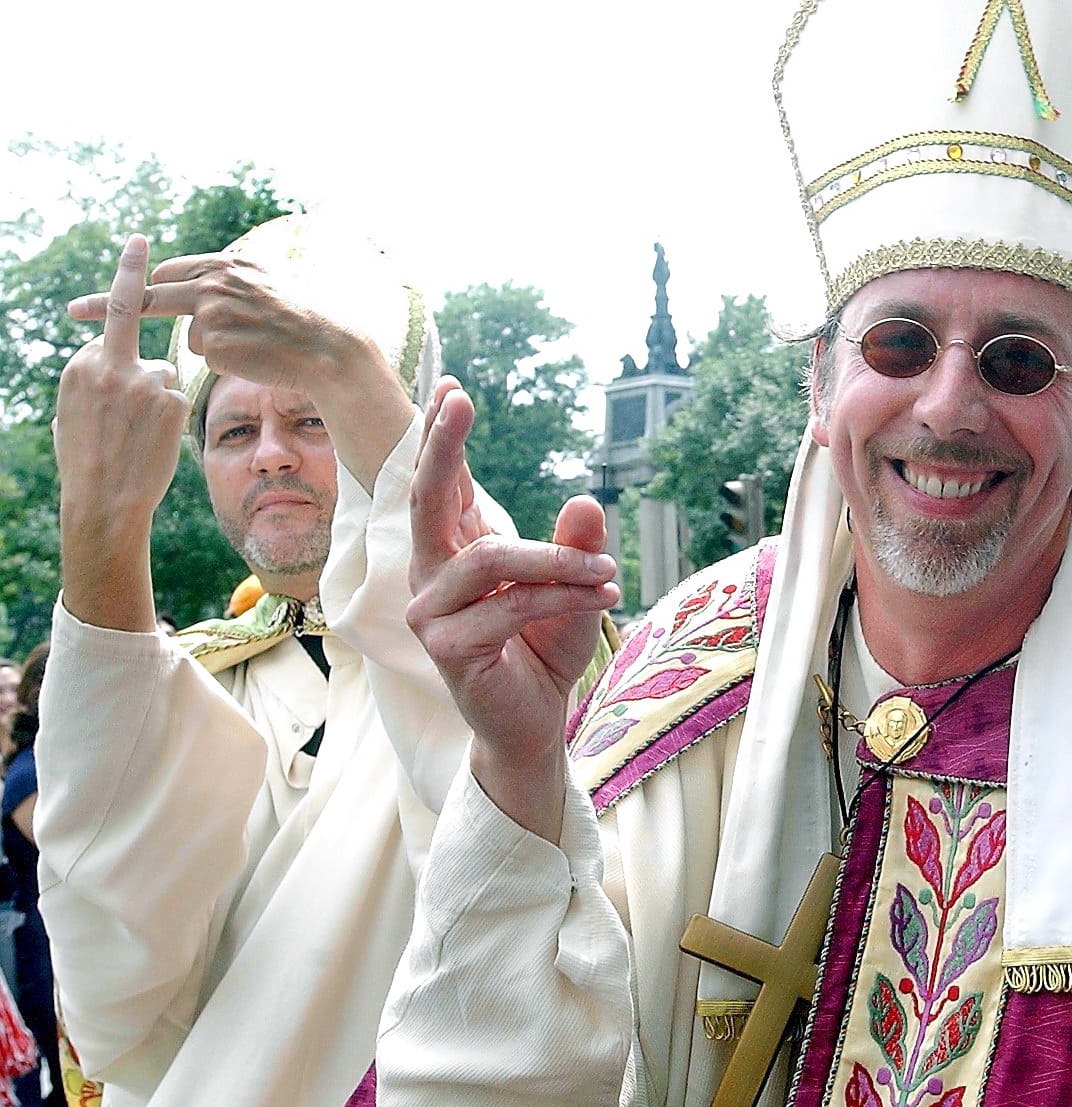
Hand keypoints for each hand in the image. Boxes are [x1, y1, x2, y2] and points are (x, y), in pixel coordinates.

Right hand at [56, 235, 189, 629]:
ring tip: (136, 433)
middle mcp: (109, 364)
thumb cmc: (88, 459)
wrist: (104, 499)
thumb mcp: (76, 409)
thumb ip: (96, 375)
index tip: (136, 248)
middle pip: (130, 316)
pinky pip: (177, 394)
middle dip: (132, 272)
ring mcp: (142, 380)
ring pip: (164, 370)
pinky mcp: (170, 399)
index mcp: (81, 363)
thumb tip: (110, 355)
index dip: (125, 304)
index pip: (111, 327)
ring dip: (157, 394)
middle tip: (140, 239)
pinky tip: (152, 439)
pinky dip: (169, 413)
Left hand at [69, 245, 413, 486]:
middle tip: (73, 310)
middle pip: (154, 294)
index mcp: (227, 264)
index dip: (138, 284)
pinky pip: (207, 356)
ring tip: (254, 346)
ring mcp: (213, 310)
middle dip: (111, 303)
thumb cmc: (300, 323)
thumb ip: (226, 283)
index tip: (102, 291)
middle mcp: (215, 281)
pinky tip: (254, 356)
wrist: (328, 348)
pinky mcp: (216, 340)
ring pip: (191, 334)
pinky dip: (226, 360)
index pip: (171, 273)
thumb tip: (194, 284)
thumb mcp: (264, 287)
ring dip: (212, 345)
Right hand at [406, 381, 618, 841]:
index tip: (448, 387)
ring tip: (609, 575)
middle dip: (442, 448)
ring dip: (558, 562)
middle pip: (428, 501)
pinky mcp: (447, 648)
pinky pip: (512, 606)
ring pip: (491, 558)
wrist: (535, 719)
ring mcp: (431, 612)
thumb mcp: (574, 585)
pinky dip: (564, 600)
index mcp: (453, 551)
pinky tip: (604, 598)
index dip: (440, 437)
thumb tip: (586, 500)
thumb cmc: (546, 647)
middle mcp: (431, 575)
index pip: (442, 486)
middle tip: (458, 401)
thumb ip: (576, 545)